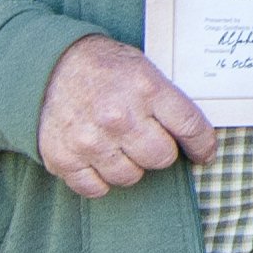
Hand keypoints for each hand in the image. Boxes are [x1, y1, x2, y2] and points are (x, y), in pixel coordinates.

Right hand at [34, 35, 215, 198]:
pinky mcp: (64, 158)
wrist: (49, 63)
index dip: (202, 145)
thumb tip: (196, 136)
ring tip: (119, 145)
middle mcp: (119, 116)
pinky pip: (96, 188)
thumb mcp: (143, 68)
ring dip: (129, 165)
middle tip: (147, 138)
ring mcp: (90, 140)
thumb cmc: (103, 68)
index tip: (203, 154)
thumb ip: (167, 99)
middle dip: (159, 150)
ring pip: (130, 176)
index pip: (190, 127)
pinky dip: (99, 179)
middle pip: (162, 158)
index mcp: (146, 88)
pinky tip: (98, 158)